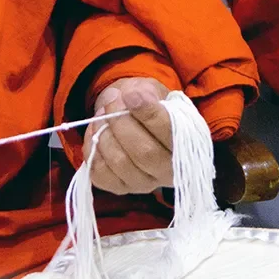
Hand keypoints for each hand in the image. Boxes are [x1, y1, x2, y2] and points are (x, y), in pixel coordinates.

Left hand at [83, 77, 172, 194]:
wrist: (135, 119)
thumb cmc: (149, 104)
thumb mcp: (154, 91)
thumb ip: (148, 92)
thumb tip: (137, 95)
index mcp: (187, 145)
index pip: (171, 133)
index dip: (149, 114)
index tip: (130, 95)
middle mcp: (169, 171)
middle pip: (144, 152)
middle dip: (121, 121)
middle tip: (112, 99)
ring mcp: (144, 183)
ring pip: (120, 162)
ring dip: (104, 132)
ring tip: (103, 113)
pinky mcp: (121, 188)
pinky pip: (100, 173)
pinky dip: (91, 148)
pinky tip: (96, 132)